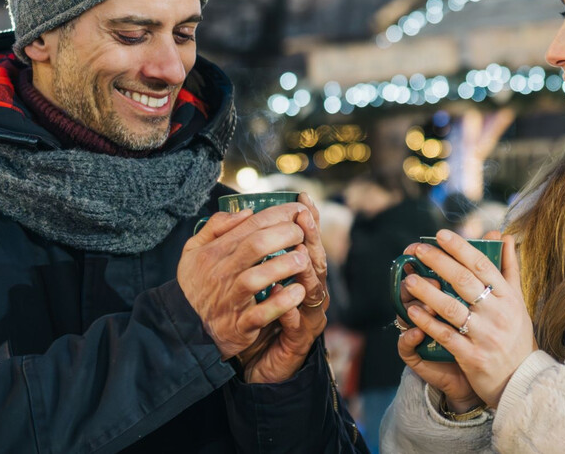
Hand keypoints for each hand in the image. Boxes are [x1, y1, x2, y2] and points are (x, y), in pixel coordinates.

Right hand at [177, 202, 310, 359]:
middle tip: (303, 233)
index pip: (251, 225)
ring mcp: (230, 299)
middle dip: (286, 234)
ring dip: (284, 266)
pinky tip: (298, 292)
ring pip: (257, 278)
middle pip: (257, 245)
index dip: (279, 214)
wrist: (184, 324)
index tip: (298, 209)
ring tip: (303, 260)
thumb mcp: (194, 249)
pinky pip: (260, 313)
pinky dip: (281, 303)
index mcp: (215, 251)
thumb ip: (216, 226)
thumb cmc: (199, 281)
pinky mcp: (238, 324)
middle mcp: (222, 272)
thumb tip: (246, 211)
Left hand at [236, 194, 332, 383]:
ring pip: (313, 290)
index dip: (306, 221)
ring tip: (300, 253)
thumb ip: (252, 254)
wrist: (258, 365)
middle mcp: (309, 293)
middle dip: (312, 238)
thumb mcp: (252, 283)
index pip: (305, 243)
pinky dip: (291, 310)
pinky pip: (298, 323)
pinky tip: (284, 298)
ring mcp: (308, 316)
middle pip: (316, 260)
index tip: (300, 198)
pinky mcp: (300, 340)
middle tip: (304, 218)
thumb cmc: (258, 320)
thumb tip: (248, 219)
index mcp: (298, 277)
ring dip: (307, 271)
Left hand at [402, 230, 532, 409]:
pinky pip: (446, 335)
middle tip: (417, 249)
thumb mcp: (518, 302)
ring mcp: (485, 334)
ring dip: (428, 292)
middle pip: (464, 281)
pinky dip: (428, 323)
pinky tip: (413, 312)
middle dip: (438, 262)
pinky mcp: (472, 355)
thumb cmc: (517, 336)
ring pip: (452, 307)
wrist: (521, 380)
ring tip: (409, 279)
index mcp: (508, 297)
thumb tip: (506, 236)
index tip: (441, 234)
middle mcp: (498, 312)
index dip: (460, 248)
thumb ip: (510, 269)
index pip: (483, 265)